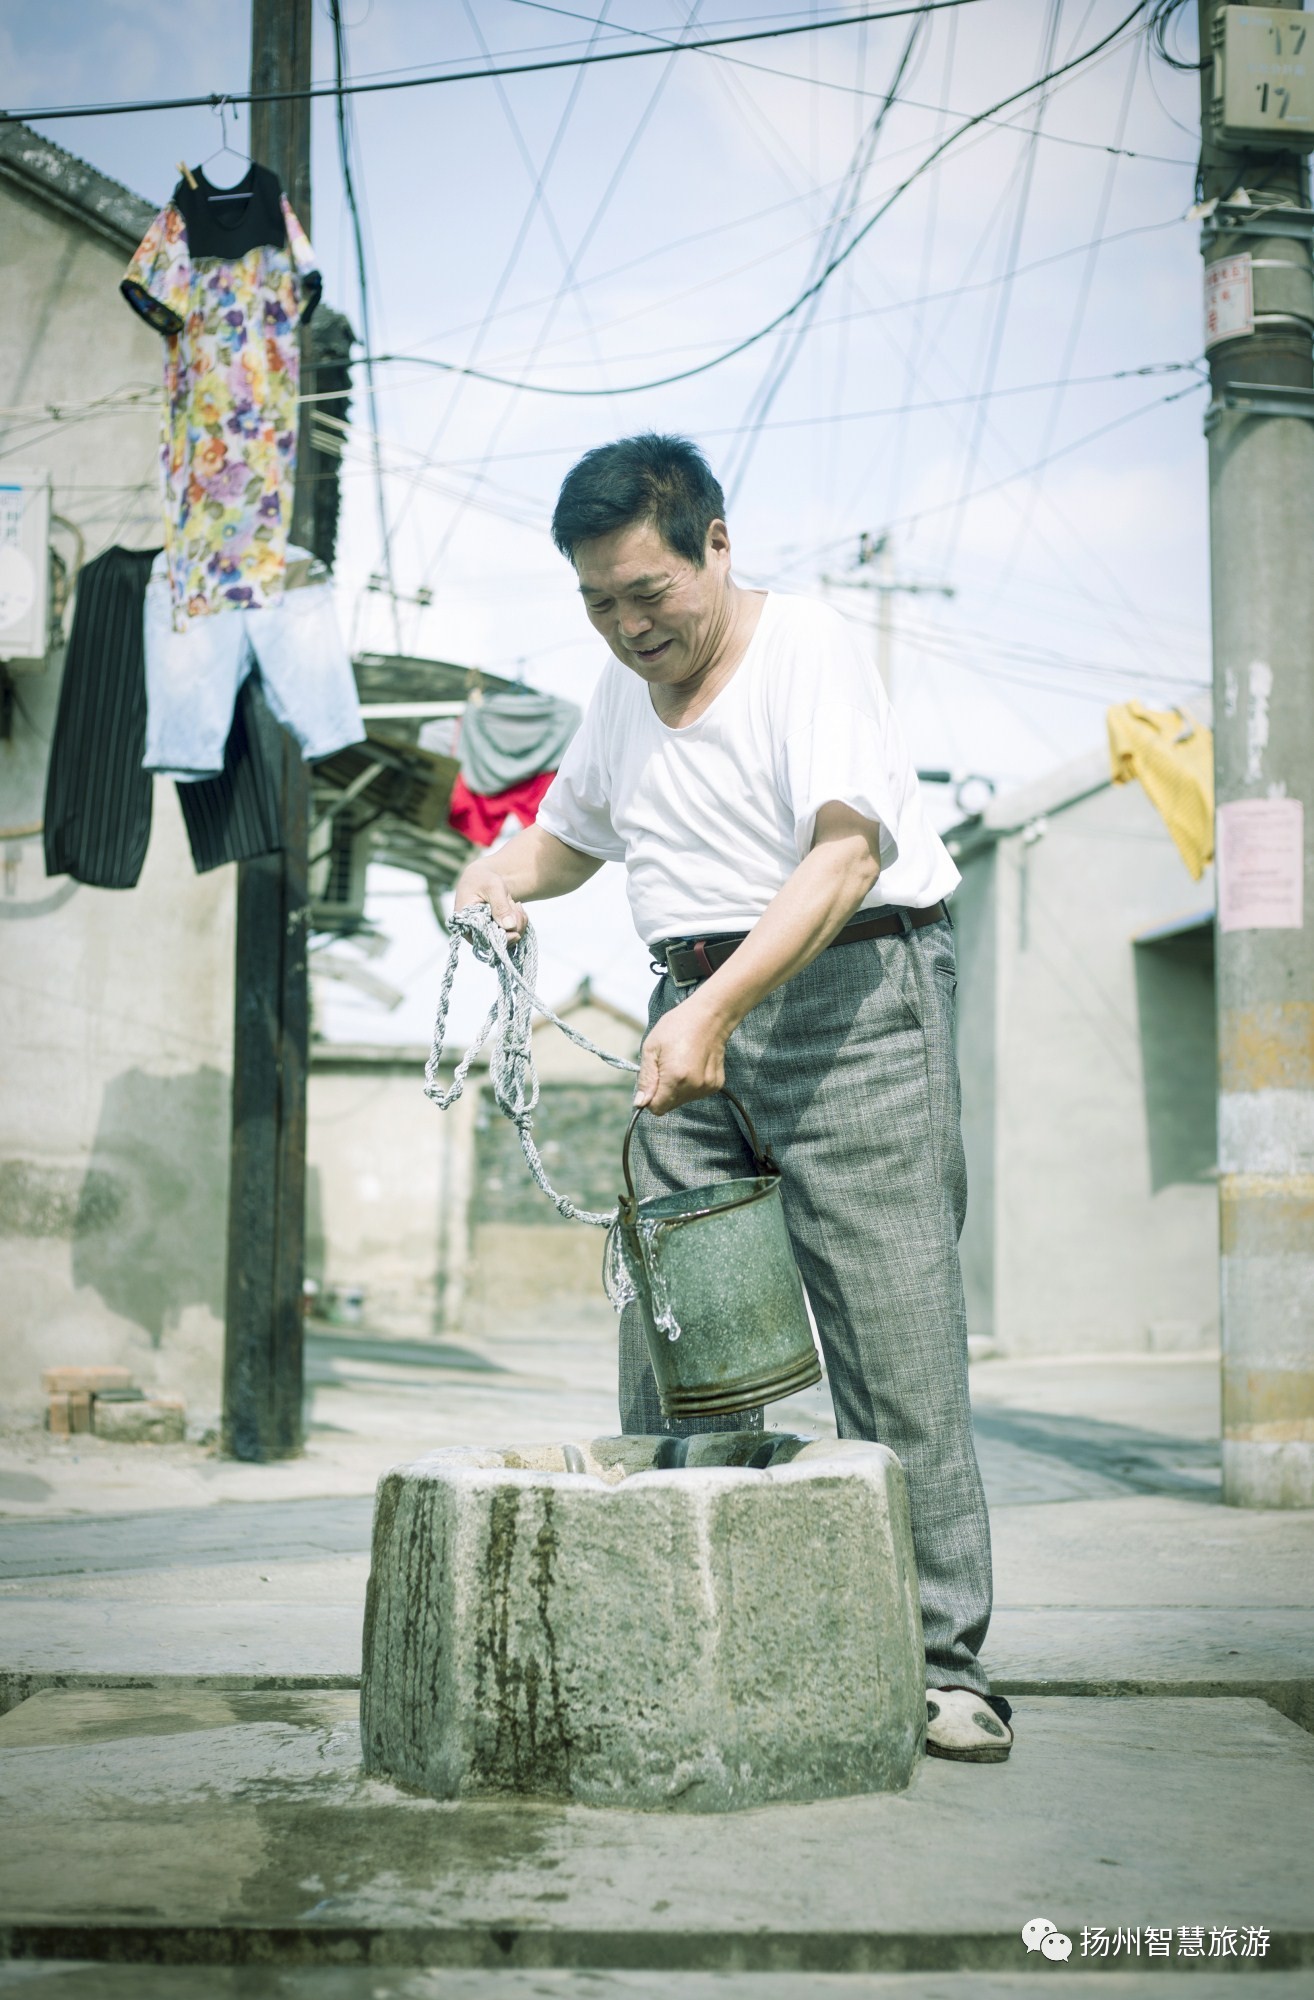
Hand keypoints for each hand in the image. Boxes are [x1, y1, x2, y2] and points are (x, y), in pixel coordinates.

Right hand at [452, 860, 527, 941]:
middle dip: (514, 926)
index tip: (515, 925)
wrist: (483, 877)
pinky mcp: (495, 932)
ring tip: (514, 904)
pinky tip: (516, 908)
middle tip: (515, 905)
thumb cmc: (483, 879)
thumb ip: (500, 906)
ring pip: (509, 939)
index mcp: (466, 924)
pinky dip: (519, 922)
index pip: (486, 940)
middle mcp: (474, 933)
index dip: (504, 937)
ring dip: (518, 923)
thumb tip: (510, 926)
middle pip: (500, 942)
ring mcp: (486, 934)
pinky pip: (512, 934)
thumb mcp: (492, 887)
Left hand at [634, 997, 726, 1114]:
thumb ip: (646, 1079)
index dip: (650, 1097)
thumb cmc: (677, 1027)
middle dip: (663, 1092)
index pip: (657, 1108)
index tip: (652, 1080)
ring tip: (681, 1063)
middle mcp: (694, 1087)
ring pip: (682, 1101)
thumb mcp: (651, 1048)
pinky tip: (692, 1065)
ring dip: (677, 1089)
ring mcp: (707, 1087)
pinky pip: (695, 1094)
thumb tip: (640, 1103)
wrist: (709, 1016)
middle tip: (666, 1066)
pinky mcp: (716, 1085)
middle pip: (670, 1106)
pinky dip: (690, 1085)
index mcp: (675, 1078)